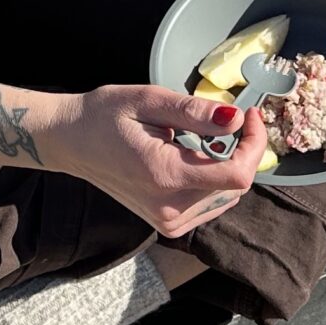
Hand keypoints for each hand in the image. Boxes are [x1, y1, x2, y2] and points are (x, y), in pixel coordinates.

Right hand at [48, 85, 266, 237]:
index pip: (237, 175)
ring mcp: (168, 221)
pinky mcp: (167, 224)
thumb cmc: (105, 115)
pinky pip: (210, 205)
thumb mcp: (149, 101)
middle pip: (236, 186)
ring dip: (228, 165)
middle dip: (243, 151)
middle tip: (230, 118)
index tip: (249, 115)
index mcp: (166, 176)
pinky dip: (213, 180)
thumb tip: (235, 119)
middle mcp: (170, 208)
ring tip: (204, 137)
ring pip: (227, 197)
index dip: (254, 144)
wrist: (71, 142)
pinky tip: (194, 157)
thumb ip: (195, 112)